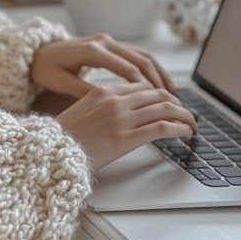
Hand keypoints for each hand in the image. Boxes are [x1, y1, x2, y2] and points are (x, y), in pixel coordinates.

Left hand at [30, 34, 176, 98]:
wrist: (37, 52)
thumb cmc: (47, 69)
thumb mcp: (61, 83)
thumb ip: (85, 91)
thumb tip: (111, 103)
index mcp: (93, 51)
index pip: (127, 68)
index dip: (144, 86)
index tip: (158, 103)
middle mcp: (105, 42)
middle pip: (141, 60)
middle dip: (160, 81)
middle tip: (173, 101)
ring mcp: (109, 42)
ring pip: (144, 56)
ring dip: (160, 75)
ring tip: (173, 95)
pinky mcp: (111, 45)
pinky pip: (137, 56)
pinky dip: (151, 70)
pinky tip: (160, 87)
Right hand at [58, 82, 197, 169]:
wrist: (49, 153)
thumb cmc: (62, 138)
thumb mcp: (82, 111)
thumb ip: (103, 106)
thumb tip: (122, 112)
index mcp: (103, 91)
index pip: (142, 86)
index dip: (160, 94)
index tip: (168, 104)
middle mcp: (115, 101)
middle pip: (157, 94)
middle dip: (176, 103)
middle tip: (185, 114)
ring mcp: (121, 119)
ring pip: (165, 108)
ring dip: (184, 116)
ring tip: (191, 124)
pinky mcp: (126, 139)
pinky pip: (162, 128)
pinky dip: (180, 128)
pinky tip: (186, 132)